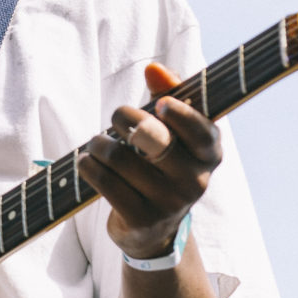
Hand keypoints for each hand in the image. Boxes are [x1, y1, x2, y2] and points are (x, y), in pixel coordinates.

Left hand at [80, 63, 222, 259]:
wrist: (152, 228)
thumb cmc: (161, 162)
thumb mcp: (171, 130)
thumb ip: (168, 94)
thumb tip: (154, 69)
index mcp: (209, 154)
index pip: (202, 133)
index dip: (182, 115)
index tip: (159, 104)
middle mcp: (196, 181)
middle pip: (155, 140)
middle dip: (126, 118)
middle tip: (117, 118)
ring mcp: (169, 204)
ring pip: (121, 159)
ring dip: (99, 144)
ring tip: (97, 144)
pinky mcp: (141, 220)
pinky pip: (105, 183)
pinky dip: (89, 166)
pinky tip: (87, 162)